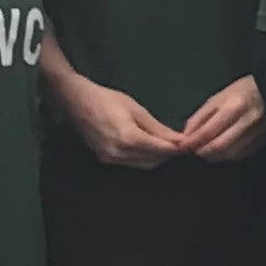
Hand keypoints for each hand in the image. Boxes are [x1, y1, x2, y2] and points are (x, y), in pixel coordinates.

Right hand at [58, 76, 184, 168]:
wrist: (77, 102)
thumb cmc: (108, 100)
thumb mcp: (137, 110)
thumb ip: (158, 128)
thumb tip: (178, 140)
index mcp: (128, 139)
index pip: (160, 150)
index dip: (176, 148)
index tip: (188, 143)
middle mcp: (119, 153)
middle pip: (153, 161)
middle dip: (168, 154)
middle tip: (178, 143)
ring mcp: (110, 159)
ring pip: (143, 165)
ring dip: (156, 157)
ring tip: (165, 144)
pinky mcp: (105, 160)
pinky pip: (130, 163)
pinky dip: (143, 158)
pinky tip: (148, 147)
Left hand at [176, 74, 265, 161]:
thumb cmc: (243, 90)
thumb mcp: (219, 97)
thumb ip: (201, 116)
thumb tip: (186, 135)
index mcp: (234, 106)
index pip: (208, 131)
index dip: (192, 142)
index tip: (181, 146)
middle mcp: (247, 121)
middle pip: (220, 146)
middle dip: (202, 151)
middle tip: (193, 151)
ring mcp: (258, 133)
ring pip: (231, 153)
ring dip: (214, 156)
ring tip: (205, 151)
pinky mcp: (264, 140)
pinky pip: (242, 154)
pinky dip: (227, 156)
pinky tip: (221, 151)